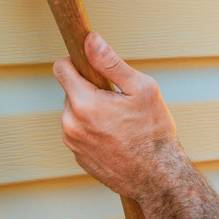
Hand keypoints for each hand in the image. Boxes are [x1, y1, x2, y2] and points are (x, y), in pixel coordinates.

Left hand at [53, 31, 176, 200]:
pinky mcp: (77, 156)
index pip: (61, 68)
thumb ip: (111, 62)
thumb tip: (90, 40)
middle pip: (71, 91)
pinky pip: (79, 132)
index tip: (91, 65)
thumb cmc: (154, 132)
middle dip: (89, 89)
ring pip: (74, 112)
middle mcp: (71, 124)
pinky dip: (92, 129)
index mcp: (84, 103)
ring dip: (90, 110)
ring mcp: (72, 142)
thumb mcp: (141, 89)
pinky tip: (115, 137)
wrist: (158, 178)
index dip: (76, 61)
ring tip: (118, 121)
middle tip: (116, 101)